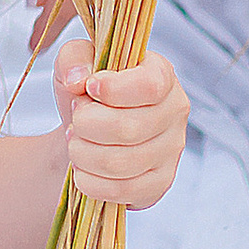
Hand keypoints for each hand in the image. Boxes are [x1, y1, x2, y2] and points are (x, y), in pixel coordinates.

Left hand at [51, 33, 187, 212]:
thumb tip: (78, 79)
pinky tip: (82, 168)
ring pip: (120, 162)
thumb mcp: (75, 65)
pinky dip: (90, 181)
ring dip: (82, 154)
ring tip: (76, 143)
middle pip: (127, 128)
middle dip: (85, 125)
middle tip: (75, 121)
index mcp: (162, 74)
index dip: (112, 90)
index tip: (87, 88)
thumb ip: (73, 58)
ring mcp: (171, 150)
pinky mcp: (160, 183)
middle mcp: (175, 112)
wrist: (88, 135)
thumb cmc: (87, 95)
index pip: (149, 85)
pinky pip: (121, 190)